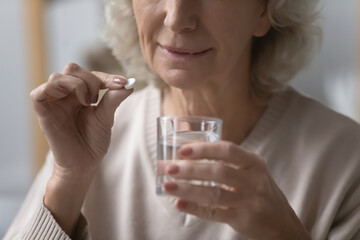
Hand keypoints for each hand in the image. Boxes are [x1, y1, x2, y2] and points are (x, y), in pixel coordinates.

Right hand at [30, 63, 132, 235]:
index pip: (89, 74)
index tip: (122, 83)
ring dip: (78, 85)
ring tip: (87, 103)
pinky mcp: (43, 113)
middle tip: (98, 99)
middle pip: (72, 68)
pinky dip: (54, 90)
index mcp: (79, 94)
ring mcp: (53, 103)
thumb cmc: (93, 142)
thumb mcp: (106, 117)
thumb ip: (113, 99)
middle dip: (91, 79)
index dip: (106, 76)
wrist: (84, 164)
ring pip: (57, 77)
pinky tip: (75, 103)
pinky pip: (38, 93)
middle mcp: (65, 95)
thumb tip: (129, 83)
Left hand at [161, 141, 310, 239]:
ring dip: (188, 188)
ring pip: (214, 194)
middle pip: (219, 171)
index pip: (227, 150)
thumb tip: (185, 152)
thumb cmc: (258, 189)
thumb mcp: (250, 170)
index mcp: (254, 163)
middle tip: (168, 167)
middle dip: (190, 169)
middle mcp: (254, 181)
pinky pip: (215, 213)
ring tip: (167, 185)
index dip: (203, 148)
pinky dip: (195, 208)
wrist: (281, 221)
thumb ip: (226, 161)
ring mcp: (250, 201)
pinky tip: (179, 203)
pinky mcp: (243, 219)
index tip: (181, 149)